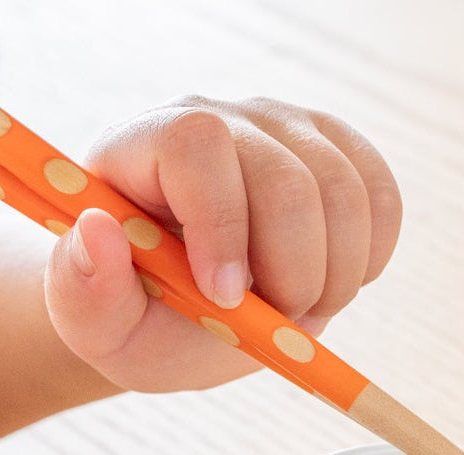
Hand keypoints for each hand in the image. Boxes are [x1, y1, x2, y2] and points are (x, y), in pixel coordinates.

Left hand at [43, 95, 401, 391]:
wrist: (186, 313)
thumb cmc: (140, 317)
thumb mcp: (98, 326)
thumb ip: (82, 291)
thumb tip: (98, 233)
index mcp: (143, 147)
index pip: (199, 145)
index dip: (223, 223)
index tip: (224, 297)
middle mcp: (218, 119)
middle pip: (286, 176)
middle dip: (293, 272)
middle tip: (275, 321)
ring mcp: (283, 129)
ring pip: (345, 190)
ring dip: (336, 275)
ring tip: (300, 309)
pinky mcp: (336, 154)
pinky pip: (382, 198)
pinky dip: (371, 257)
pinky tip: (333, 281)